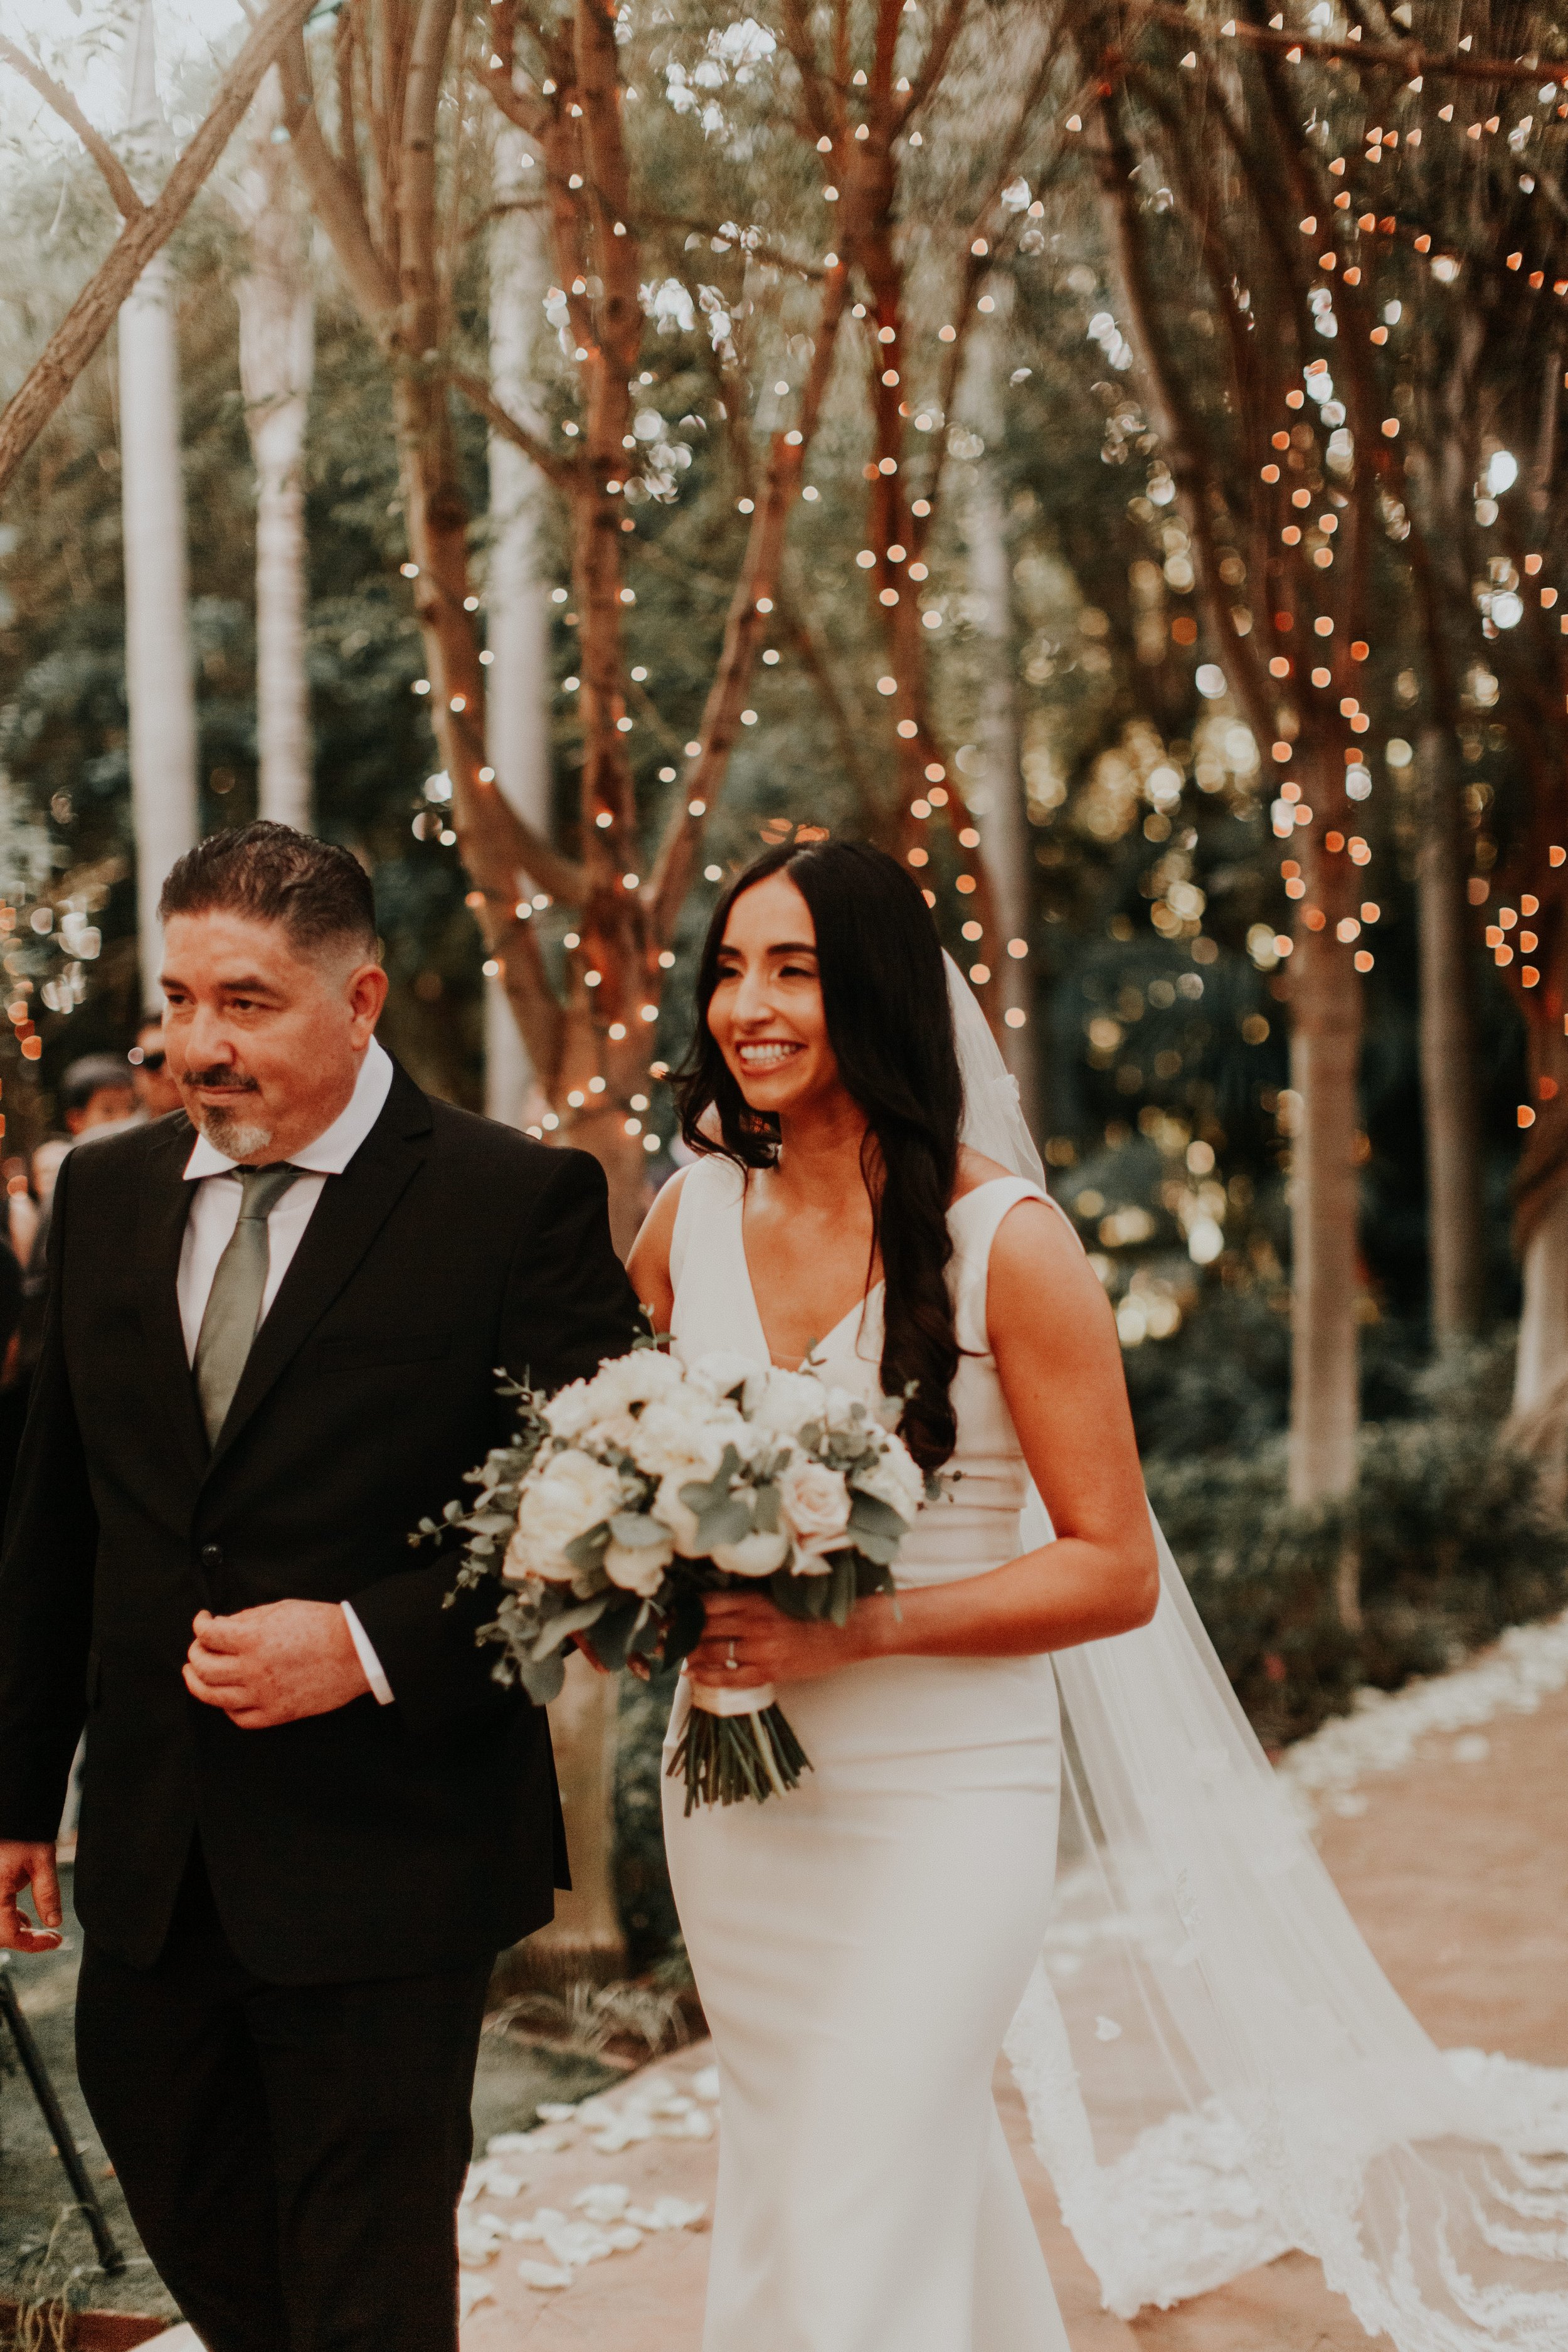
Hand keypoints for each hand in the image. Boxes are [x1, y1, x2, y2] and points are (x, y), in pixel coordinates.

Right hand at [0, 1840, 62, 1951]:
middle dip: (23, 1940)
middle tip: (48, 1938)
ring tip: (37, 1930)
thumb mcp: (41, 1859)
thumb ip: (47, 1893)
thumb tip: (54, 1922)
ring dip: (12, 1931)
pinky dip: (4, 1919)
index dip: (33, 1944)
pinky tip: (21, 1918)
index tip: (55, 1941)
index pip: (9, 1935)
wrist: (7, 1813)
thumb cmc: (22, 1830)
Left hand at [184, 1601, 370, 1728]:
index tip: (204, 1621)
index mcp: (252, 1639)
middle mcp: (252, 1669)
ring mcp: (263, 1695)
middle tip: (199, 1647)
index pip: (207, 1635)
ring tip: (194, 1674)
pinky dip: (226, 1707)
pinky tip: (226, 1697)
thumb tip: (223, 1625)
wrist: (357, 1651)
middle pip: (202, 1667)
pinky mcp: (276, 1713)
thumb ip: (248, 1617)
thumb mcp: (282, 1608)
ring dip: (196, 1683)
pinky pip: (239, 1717)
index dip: (199, 1624)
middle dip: (194, 1653)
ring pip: (212, 1696)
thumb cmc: (323, 1625)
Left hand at [686, 1589, 885, 1689]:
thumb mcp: (777, 1596)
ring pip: (712, 1653)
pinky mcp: (770, 1670)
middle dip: (677, 1634)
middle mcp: (754, 1622)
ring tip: (674, 1654)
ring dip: (688, 1654)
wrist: (849, 1630)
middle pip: (702, 1629)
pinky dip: (707, 1676)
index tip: (667, 1614)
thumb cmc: (814, 1610)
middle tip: (660, 1637)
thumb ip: (747, 1600)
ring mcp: (761, 1648)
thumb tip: (710, 1606)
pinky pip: (729, 1676)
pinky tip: (693, 1674)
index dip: (682, 1611)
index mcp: (755, 1598)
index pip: (705, 1604)